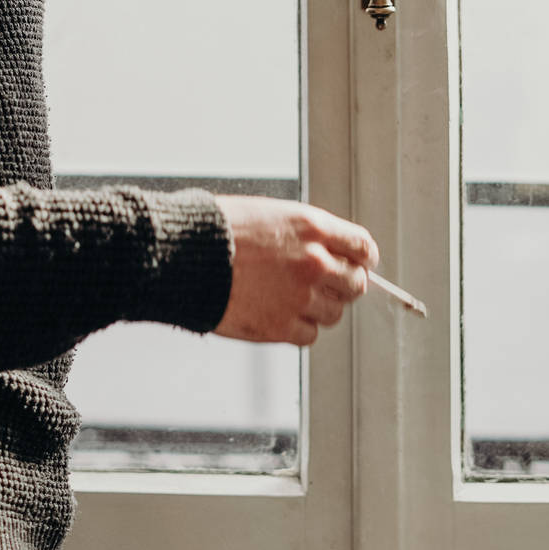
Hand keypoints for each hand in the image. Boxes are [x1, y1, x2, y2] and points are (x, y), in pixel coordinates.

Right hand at [211, 196, 378, 345]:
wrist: (185, 257)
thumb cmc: (218, 230)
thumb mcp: (269, 214)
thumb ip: (304, 235)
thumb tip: (327, 253)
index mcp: (312, 227)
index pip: (363, 247)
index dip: (363, 259)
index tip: (359, 265)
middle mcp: (314, 262)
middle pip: (356, 284)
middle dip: (344, 285)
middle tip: (326, 286)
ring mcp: (300, 296)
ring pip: (334, 312)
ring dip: (319, 308)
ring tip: (291, 299)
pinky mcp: (282, 326)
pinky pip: (309, 334)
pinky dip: (298, 328)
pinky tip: (278, 314)